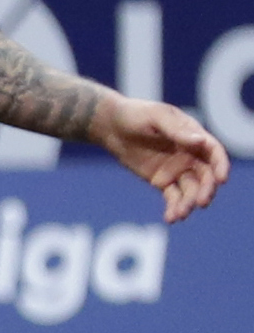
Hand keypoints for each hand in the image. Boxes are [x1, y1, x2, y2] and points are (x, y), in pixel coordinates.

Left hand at [92, 93, 228, 221]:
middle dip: (206, 190)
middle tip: (200, 202)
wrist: (110, 126)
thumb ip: (176, 130)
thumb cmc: (135, 114)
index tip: (221, 179)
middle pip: (205, 175)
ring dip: (188, 203)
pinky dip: (173, 207)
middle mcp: (190, 155)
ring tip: (180, 214)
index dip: (221, 165)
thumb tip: (199, 141)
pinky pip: (173, 197)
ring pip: (190, 189)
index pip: (214, 152)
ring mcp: (177, 169)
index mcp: (193, 136)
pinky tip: (171, 218)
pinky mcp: (162, 181)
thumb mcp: (156, 117)